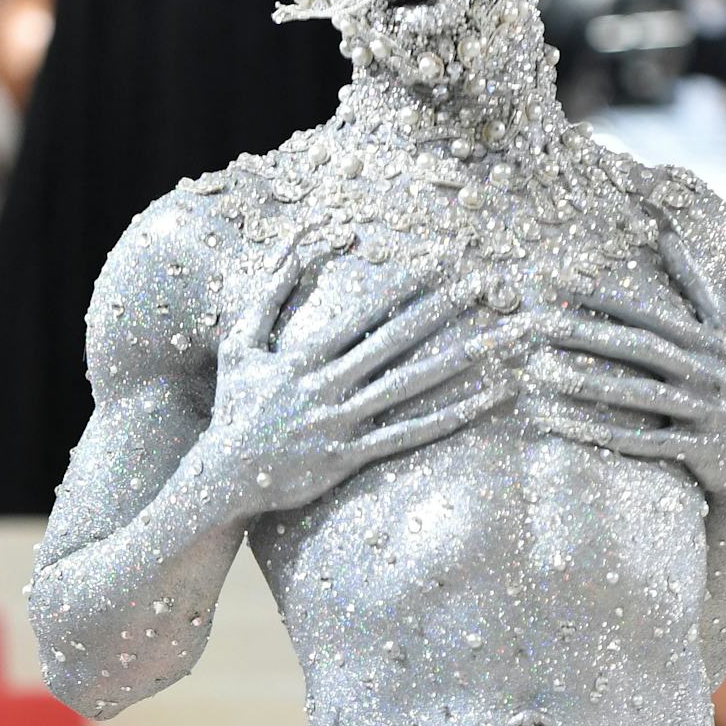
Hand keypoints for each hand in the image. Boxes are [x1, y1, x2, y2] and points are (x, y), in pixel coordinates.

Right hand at [205, 252, 515, 515]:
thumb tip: (289, 250)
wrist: (223, 476)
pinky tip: (486, 399)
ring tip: (502, 340)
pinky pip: (410, 433)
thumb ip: (266, 297)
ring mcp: (344, 422)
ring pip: (412, 385)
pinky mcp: (352, 456)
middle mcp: (330, 386)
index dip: (404, 287)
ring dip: (460, 359)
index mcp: (306, 357)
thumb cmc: (233, 407)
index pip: (366, 313)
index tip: (439, 263)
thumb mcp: (238, 346)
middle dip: (443, 309)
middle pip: (397, 341)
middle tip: (484, 283)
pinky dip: (451, 416)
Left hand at [525, 232, 725, 504]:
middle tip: (544, 326)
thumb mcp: (722, 330)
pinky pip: (647, 442)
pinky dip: (610, 435)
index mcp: (712, 340)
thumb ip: (695, 284)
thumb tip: (666, 233)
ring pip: (642, 395)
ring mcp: (706, 410)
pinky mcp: (699, 448)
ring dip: (592, 385)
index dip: (612, 299)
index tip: (568, 284)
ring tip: (547, 375)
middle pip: (643, 348)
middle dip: (591, 335)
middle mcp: (710, 371)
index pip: (655, 314)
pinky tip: (572, 428)